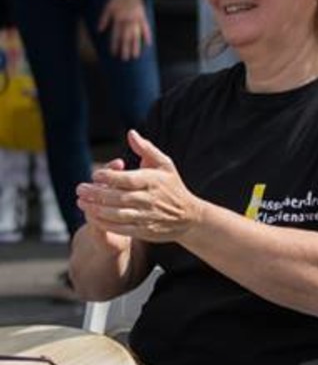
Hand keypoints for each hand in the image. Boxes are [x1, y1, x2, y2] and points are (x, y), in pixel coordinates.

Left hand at [74, 131, 201, 241]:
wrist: (189, 217)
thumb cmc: (172, 187)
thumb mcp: (165, 165)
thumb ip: (146, 149)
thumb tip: (131, 133)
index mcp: (153, 181)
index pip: (127, 179)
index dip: (109, 177)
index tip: (95, 175)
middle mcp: (150, 199)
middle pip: (118, 197)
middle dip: (96, 193)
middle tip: (79, 189)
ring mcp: (147, 216)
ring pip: (117, 214)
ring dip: (96, 209)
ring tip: (81, 203)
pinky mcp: (144, 231)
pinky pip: (121, 228)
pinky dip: (105, 223)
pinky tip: (92, 217)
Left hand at [97, 0, 150, 61]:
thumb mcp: (108, 6)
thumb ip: (103, 19)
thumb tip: (99, 31)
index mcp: (118, 18)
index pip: (116, 35)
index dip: (115, 45)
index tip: (114, 54)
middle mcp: (128, 20)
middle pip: (126, 38)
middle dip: (125, 49)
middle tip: (125, 59)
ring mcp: (137, 19)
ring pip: (136, 35)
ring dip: (135, 46)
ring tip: (135, 56)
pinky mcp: (143, 16)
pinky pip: (146, 28)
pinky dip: (147, 36)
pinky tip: (147, 44)